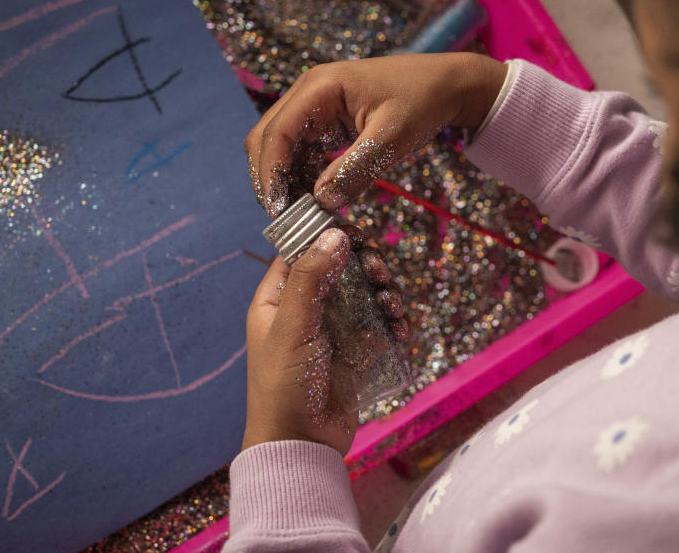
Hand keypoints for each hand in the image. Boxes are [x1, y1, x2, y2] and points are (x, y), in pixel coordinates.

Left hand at [242, 227, 407, 452]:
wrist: (302, 444)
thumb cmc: (284, 384)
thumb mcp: (293, 327)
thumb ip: (312, 279)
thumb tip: (334, 233)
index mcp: (278, 300)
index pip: (301, 252)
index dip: (327, 237)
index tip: (355, 233)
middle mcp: (307, 310)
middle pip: (341, 268)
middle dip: (365, 265)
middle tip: (379, 272)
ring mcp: (334, 330)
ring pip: (366, 293)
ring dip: (385, 292)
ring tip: (393, 306)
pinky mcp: (358, 351)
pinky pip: (381, 323)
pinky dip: (394, 320)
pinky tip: (400, 327)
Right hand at [243, 53, 506, 216]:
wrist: (444, 84)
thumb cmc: (421, 103)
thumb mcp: (391, 139)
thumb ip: (355, 170)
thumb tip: (321, 202)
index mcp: (319, 88)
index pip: (277, 133)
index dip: (271, 173)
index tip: (278, 210)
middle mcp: (308, 92)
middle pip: (267, 138)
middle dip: (270, 178)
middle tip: (286, 218)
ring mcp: (314, 104)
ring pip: (280, 146)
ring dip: (285, 179)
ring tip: (302, 214)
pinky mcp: (324, 119)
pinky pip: (301, 149)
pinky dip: (302, 174)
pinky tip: (315, 199)